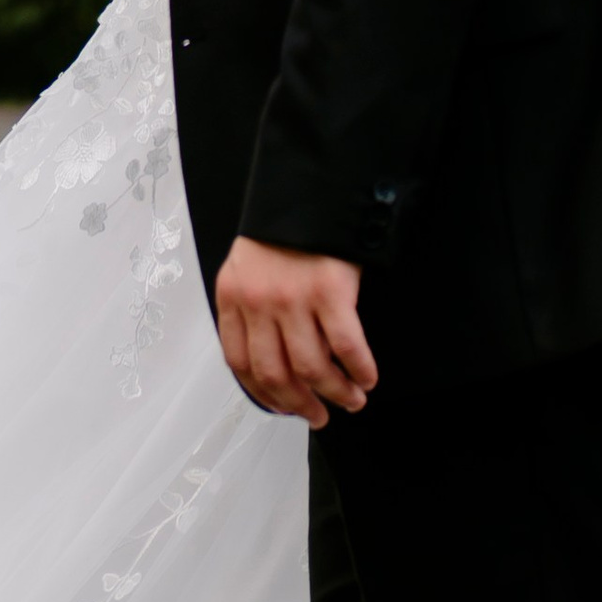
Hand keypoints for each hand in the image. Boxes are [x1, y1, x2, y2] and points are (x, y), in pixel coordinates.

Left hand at [212, 237, 375, 424]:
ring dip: (335, 393)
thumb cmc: (284, 227)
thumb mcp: (249, 264)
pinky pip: (347, 346)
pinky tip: (367, 376)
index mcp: (233, 295)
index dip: (264, 394)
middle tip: (318, 416)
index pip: (240, 362)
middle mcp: (259, 301)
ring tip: (351, 399)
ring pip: (313, 368)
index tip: (283, 407)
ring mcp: (294, 297)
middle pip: (276, 373)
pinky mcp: (331, 290)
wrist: (312, 186)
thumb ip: (251, 306)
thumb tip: (272, 358)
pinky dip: (359, 369)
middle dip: (300, 404)